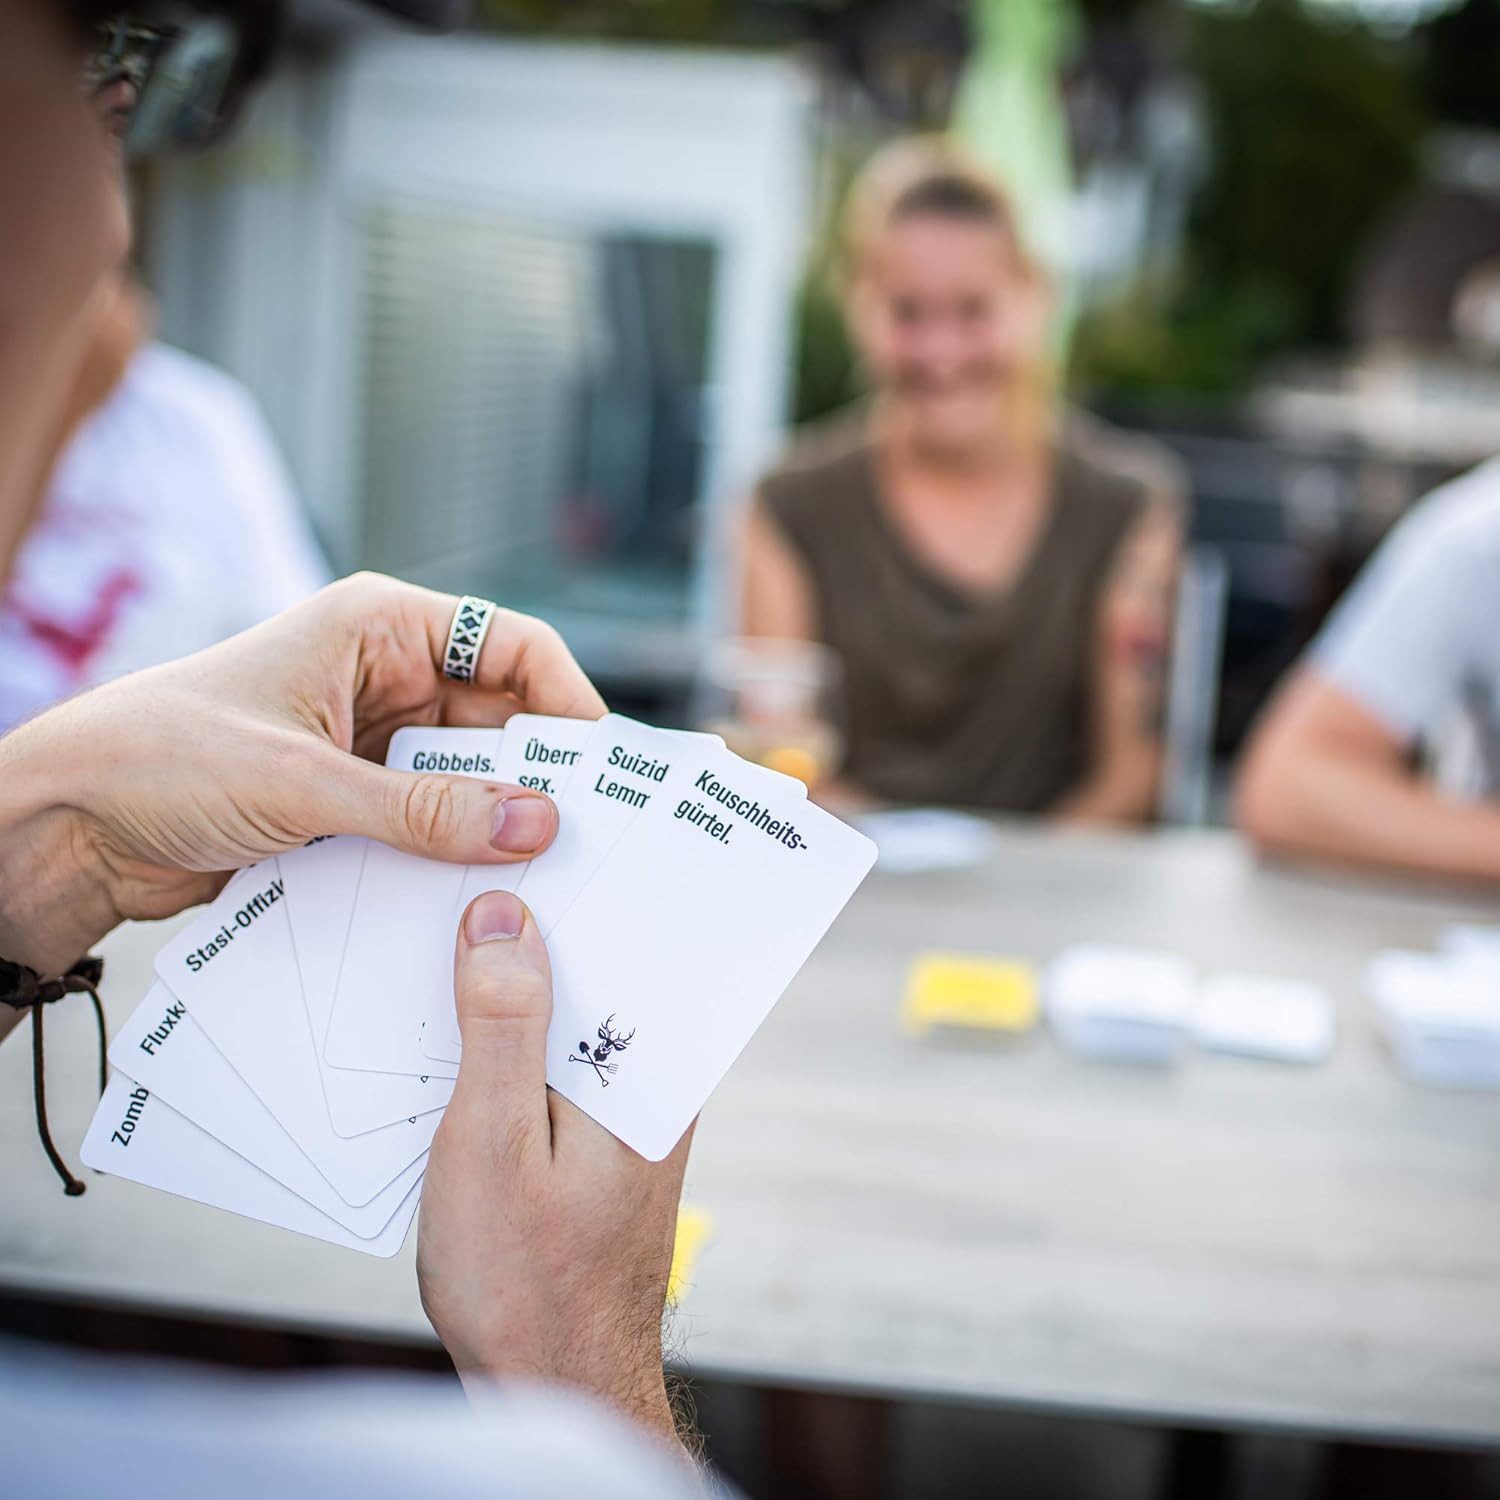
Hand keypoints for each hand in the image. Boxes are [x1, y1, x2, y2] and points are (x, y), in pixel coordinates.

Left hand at [0, 573, 604, 973]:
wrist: (67, 824)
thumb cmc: (163, 759)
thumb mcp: (305, 783)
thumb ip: (425, 809)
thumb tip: (538, 824)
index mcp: (380, 627)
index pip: (514, 647)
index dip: (567, 702)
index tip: (605, 770)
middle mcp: (386, 676)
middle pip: (502, 718)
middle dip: (542, 773)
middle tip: (592, 837)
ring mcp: (371, 741)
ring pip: (470, 777)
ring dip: (498, 820)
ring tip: (550, 875)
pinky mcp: (354, 800)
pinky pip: (430, 821)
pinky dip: (456, 851)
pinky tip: (485, 892)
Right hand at [417, 890, 693, 1449]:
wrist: (550, 1387)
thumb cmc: (526, 1280)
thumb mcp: (493, 1141)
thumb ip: (502, 1026)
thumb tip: (502, 916)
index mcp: (651, 1072)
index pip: (643, 944)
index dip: (603, 877)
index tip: (559, 811)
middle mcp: (651, 1080)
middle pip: (604, 966)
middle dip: (549, 911)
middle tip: (481, 844)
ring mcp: (621, 1107)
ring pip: (570, 1008)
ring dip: (519, 969)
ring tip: (453, 910)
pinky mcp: (587, 1134)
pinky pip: (551, 1054)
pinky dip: (507, 1026)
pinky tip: (448, 1008)